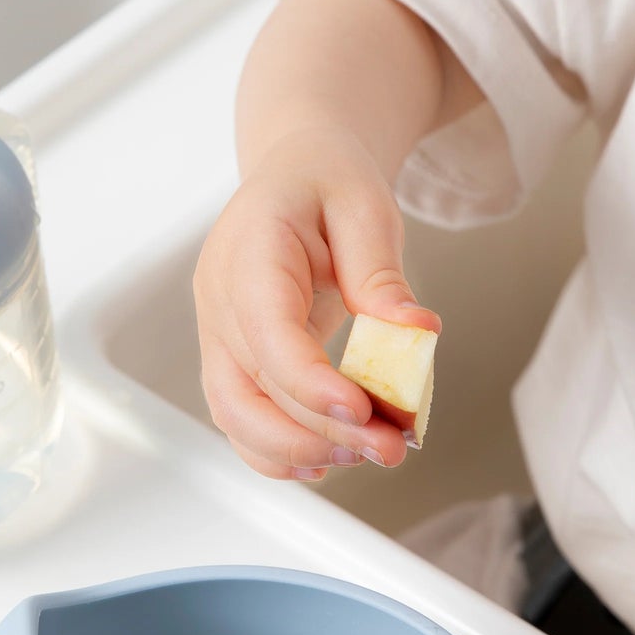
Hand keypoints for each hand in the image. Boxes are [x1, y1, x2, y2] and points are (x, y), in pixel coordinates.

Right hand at [193, 126, 440, 480]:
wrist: (294, 174)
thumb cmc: (326, 182)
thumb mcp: (364, 205)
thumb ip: (381, 271)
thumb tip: (416, 331)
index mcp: (248, 251)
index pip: (266, 332)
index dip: (309, 382)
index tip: (364, 414)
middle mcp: (219, 299)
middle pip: (247, 389)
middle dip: (317, 431)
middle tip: (390, 449)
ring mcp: (218, 334)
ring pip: (235, 416)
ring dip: (299, 448)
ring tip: (370, 455)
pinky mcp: (232, 359)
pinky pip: (241, 418)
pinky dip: (279, 449)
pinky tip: (328, 461)